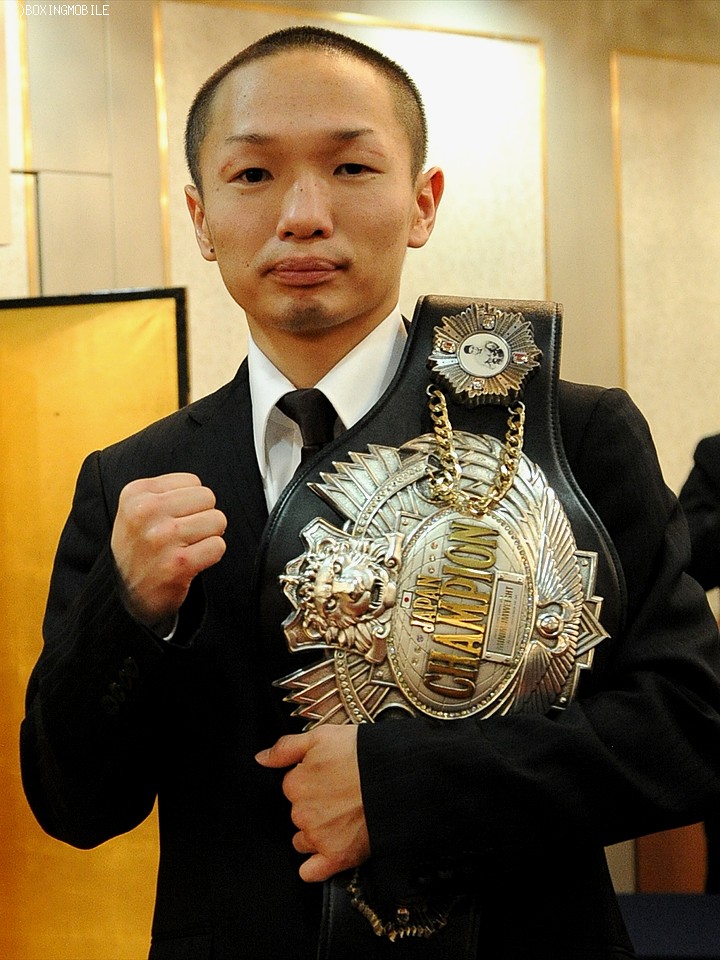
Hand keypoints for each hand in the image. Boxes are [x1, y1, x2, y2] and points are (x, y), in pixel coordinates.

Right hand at [111, 472, 226, 630]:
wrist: (130, 595)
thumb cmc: (141, 548)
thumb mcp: (137, 509)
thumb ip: (167, 491)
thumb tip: (203, 488)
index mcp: (136, 493)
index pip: (193, 482)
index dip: (190, 503)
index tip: (172, 519)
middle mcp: (146, 512)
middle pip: (208, 498)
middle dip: (202, 516)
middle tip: (183, 535)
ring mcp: (162, 538)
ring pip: (217, 520)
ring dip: (208, 537)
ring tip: (186, 548)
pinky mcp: (178, 563)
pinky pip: (218, 546)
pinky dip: (210, 555)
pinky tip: (190, 562)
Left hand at [256, 726, 369, 881]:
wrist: (396, 776)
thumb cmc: (361, 752)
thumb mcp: (321, 736)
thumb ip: (286, 748)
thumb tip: (260, 759)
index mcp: (294, 784)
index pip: (293, 787)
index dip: (311, 780)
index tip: (330, 777)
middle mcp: (301, 813)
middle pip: (298, 814)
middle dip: (314, 806)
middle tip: (341, 795)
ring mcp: (318, 837)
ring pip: (304, 840)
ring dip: (316, 833)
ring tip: (344, 819)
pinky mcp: (336, 857)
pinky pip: (312, 871)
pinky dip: (316, 867)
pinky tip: (327, 855)